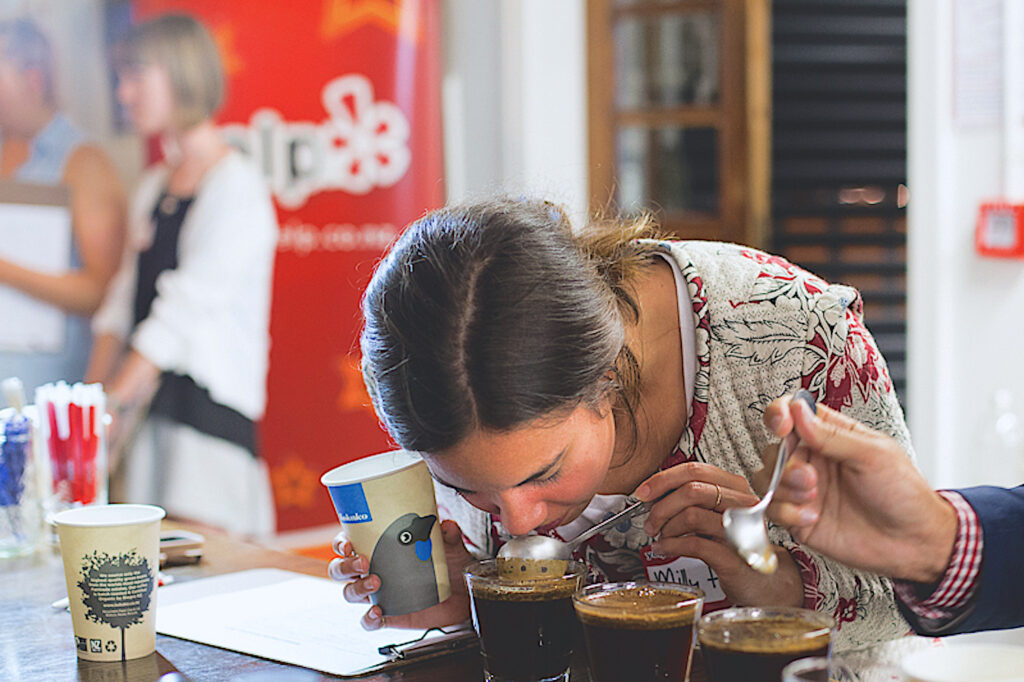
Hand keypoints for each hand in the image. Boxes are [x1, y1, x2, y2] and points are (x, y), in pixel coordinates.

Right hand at [328, 519, 472, 629]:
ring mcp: (379, 594)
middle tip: (364, 563)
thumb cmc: (448, 564)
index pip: (348, 543)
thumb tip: (446, 526)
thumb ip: (448, 534)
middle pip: (341, 570)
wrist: (462, 593)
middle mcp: (374, 570)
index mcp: (380, 549)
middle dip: (346, 566)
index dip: (341, 543)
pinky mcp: (389, 615)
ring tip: (376, 583)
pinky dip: (368, 619)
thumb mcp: (450, 545)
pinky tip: (377, 612)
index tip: (348, 545)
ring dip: (357, 589)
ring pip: (350, 593)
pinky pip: (368, 621)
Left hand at [634, 462, 804, 606]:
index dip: (663, 479)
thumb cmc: (736, 544)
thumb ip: (692, 498)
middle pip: (692, 489)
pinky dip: (672, 546)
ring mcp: (741, 530)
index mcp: (736, 487)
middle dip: (661, 506)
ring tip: (660, 537)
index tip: (643, 492)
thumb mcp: (715, 513)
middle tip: (650, 522)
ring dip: (667, 527)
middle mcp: (742, 504)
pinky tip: (665, 548)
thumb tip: (653, 493)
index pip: (695, 469)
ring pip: (692, 515)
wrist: (764, 580)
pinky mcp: (735, 556)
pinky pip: (695, 545)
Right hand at [763, 395, 956, 583]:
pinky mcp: (798, 517)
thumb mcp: (873, 455)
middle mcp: (812, 459)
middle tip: (810, 477)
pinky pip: (772, 509)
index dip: (779, 414)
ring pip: (766, 477)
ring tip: (812, 497)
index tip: (782, 426)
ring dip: (783, 486)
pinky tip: (812, 517)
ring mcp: (803, 489)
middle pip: (773, 448)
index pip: (793, 413)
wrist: (913, 542)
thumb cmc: (903, 494)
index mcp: (831, 435)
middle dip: (785, 462)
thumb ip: (831, 435)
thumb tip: (798, 410)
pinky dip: (786, 512)